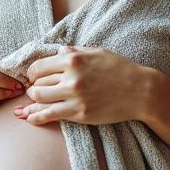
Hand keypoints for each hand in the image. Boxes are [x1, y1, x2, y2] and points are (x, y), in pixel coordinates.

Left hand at [15, 45, 152, 125]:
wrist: (140, 91)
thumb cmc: (120, 69)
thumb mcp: (97, 52)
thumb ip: (74, 51)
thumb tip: (57, 51)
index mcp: (73, 58)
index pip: (39, 67)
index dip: (32, 73)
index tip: (34, 78)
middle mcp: (71, 77)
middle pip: (37, 83)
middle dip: (33, 87)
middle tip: (34, 90)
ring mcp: (74, 96)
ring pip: (39, 98)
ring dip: (33, 101)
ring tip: (34, 102)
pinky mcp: (79, 113)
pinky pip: (49, 115)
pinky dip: (36, 117)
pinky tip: (29, 118)